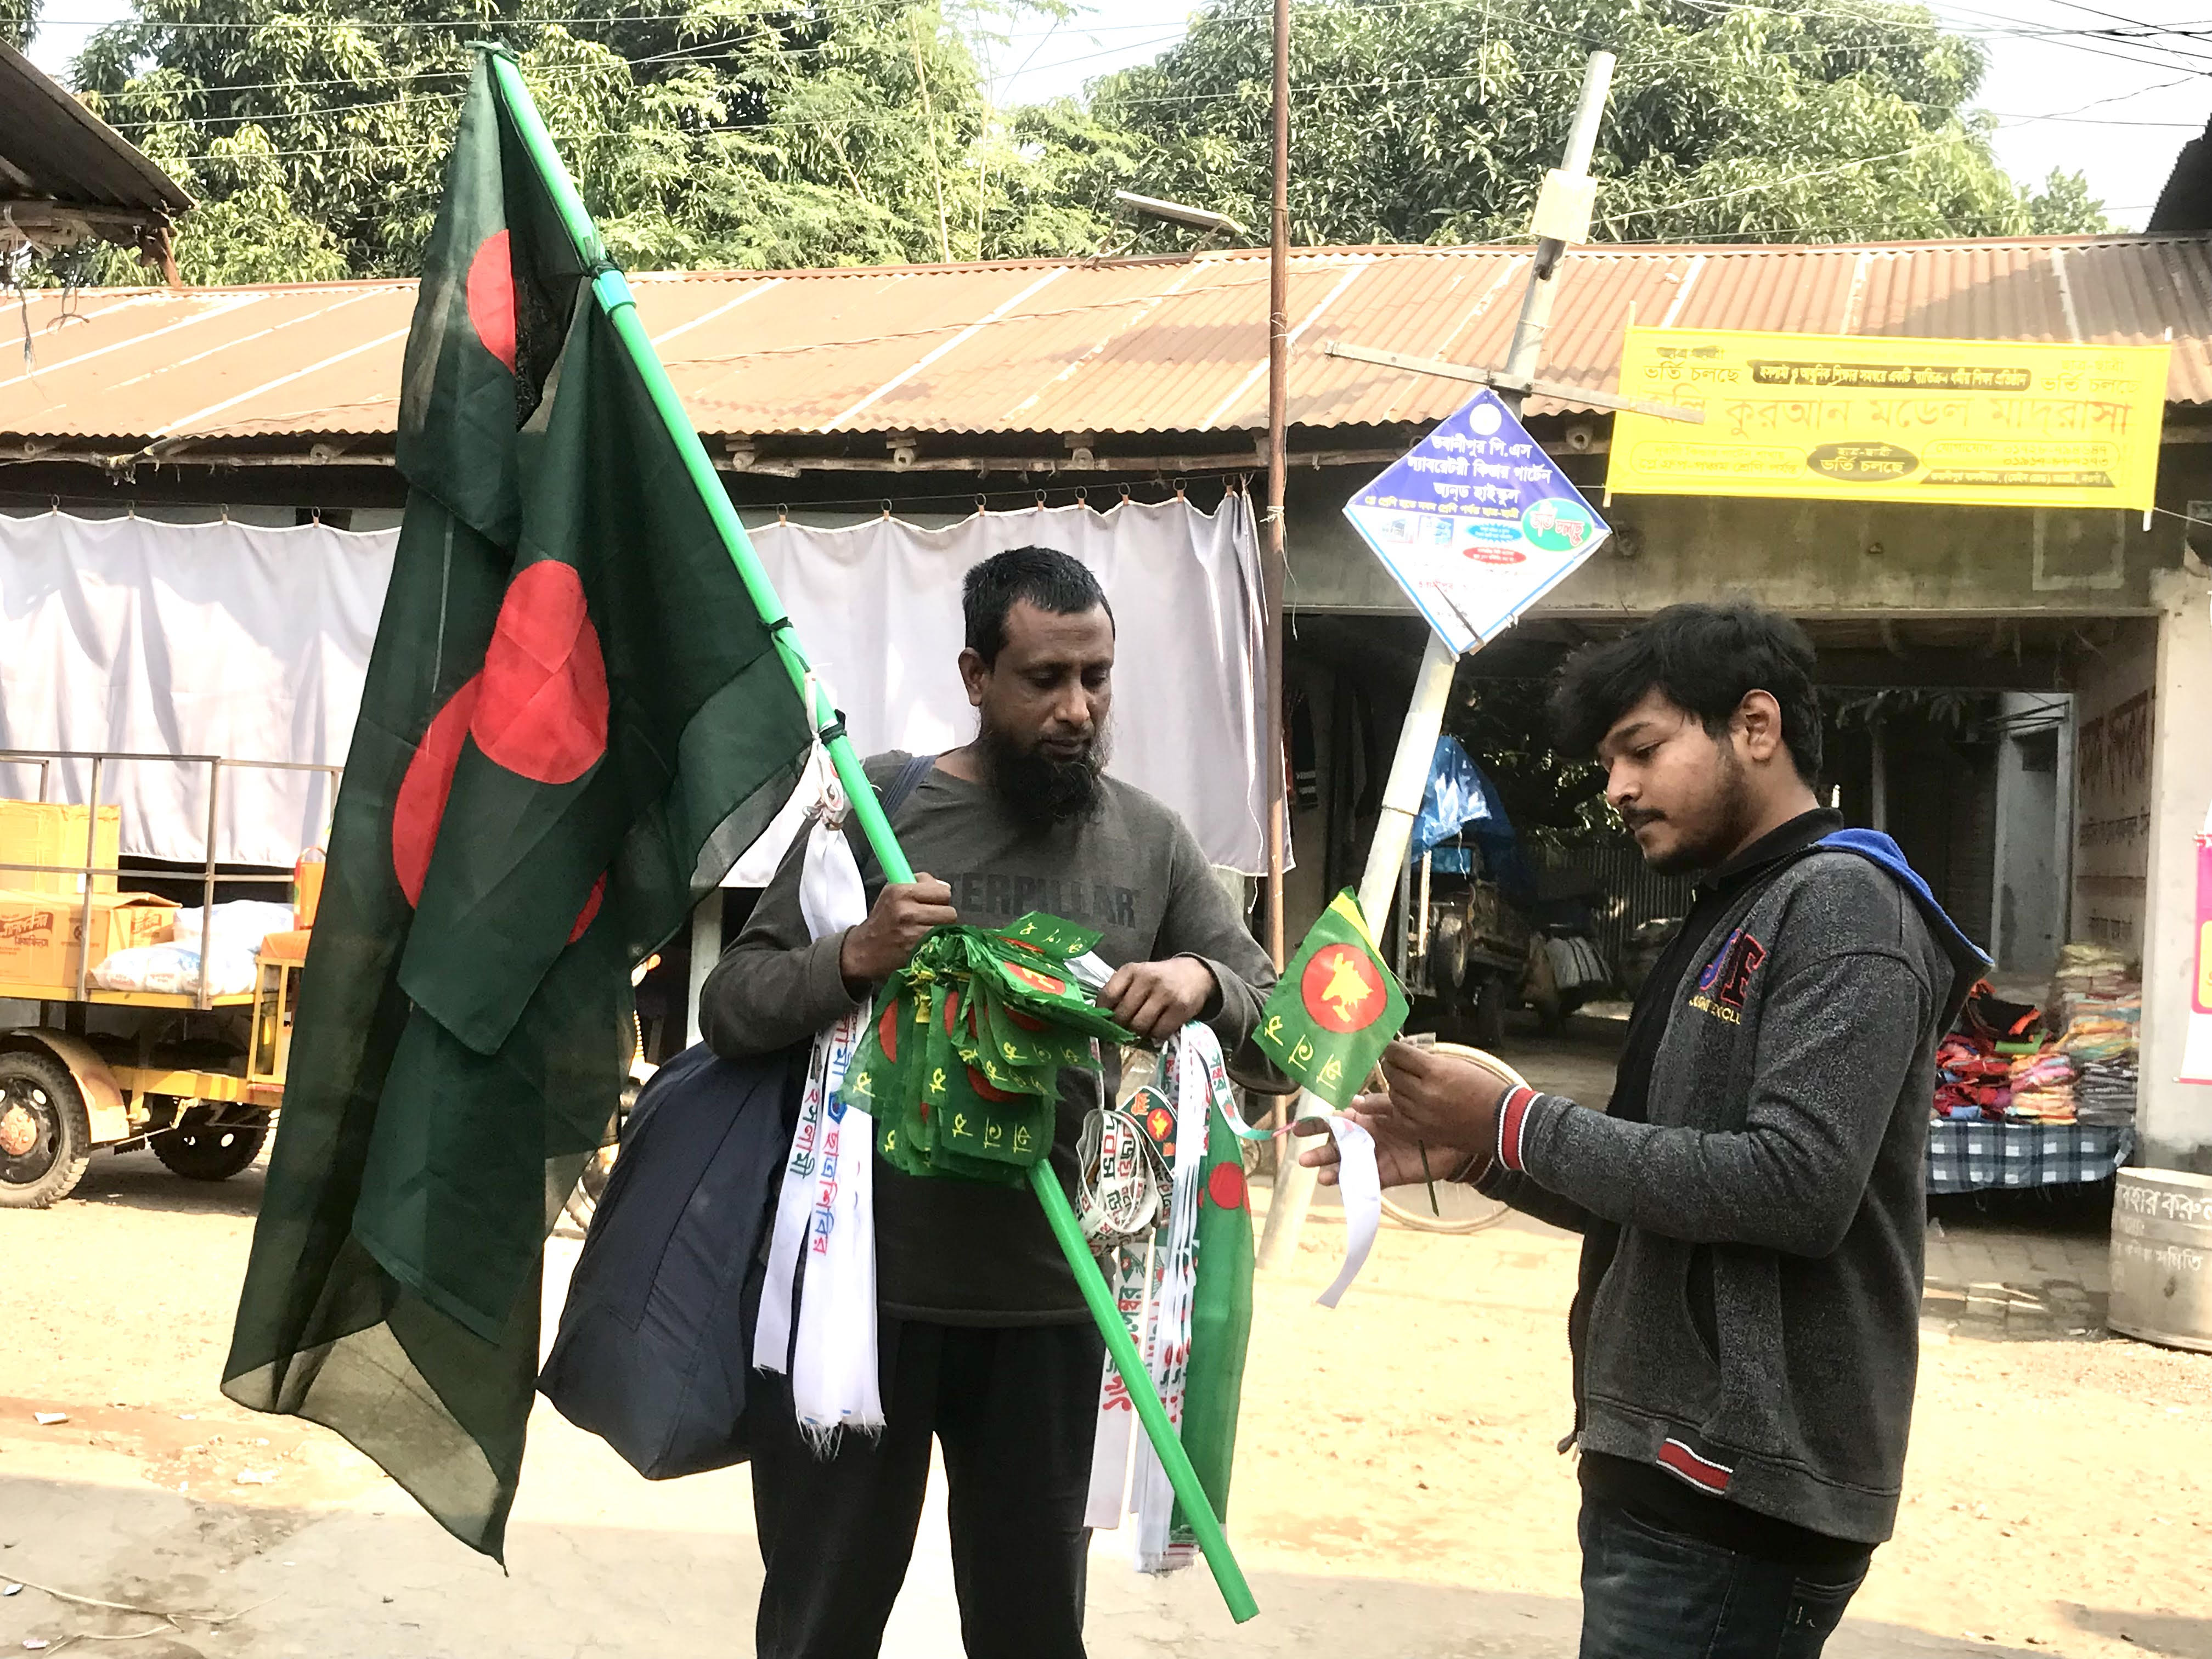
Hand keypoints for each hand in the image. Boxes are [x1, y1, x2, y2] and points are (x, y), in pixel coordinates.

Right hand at [838, 875, 956, 986]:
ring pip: (947, 929)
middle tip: (930, 919)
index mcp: (900, 892)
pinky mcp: (916, 951)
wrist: (864, 950)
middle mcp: (906, 911)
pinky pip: (940, 944)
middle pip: (950, 912)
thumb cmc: (883, 920)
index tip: (933, 902)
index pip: (943, 892)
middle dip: (943, 916)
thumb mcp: (893, 893)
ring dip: (941, 931)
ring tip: (927, 931)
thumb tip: (945, 886)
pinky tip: (926, 942)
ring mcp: (912, 933)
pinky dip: (937, 943)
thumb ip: (920, 884)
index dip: (940, 897)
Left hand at [1097, 957, 1216, 1041]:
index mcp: (1131, 970)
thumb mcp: (1138, 976)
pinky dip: (1156, 1036)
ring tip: (1141, 1030)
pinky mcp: (1181, 1007)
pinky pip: (1160, 1032)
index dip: (1102, 1014)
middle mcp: (1147, 979)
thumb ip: (1121, 992)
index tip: (1104, 1024)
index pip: (1107, 996)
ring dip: (1138, 1034)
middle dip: (1121, 1028)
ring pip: (1140, 1026)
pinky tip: (1157, 1029)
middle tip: (1124, 1032)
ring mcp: (1165, 993)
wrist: (1196, 973)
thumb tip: (1103, 1021)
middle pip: (1123, 1015)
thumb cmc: (1160, 978)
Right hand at [1292, 1105, 1475, 1189]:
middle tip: (1303, 1159)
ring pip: (1351, 1166)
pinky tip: (1345, 1187)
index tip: (1299, 1128)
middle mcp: (1368, 1140)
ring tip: (1321, 1176)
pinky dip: (1357, 1184)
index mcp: (1368, 1120)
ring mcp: (1377, 1158)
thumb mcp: (1400, 1106)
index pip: (1338, 1121)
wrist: (1454, 1137)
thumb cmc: (1425, 1116)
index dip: (1319, 1125)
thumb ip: (1378, 1106)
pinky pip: (1370, 1181)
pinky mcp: (1390, 1175)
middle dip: (1321, 1153)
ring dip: (1335, 1171)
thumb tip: (1353, 1101)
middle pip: (1339, 1147)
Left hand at [1363, 1040, 1511, 1148]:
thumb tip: (1406, 1055)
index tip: (1388, 1047)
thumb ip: (1429, 1061)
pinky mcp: (1423, 1132)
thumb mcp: (1457, 1064)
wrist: (1502, 1120)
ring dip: (1395, 1087)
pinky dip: (1392, 1110)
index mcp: (1435, 1071)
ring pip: (1393, 1095)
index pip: (1398, 1054)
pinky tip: (1390, 1104)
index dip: (1390, 1049)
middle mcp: (1425, 1093)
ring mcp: (1421, 1114)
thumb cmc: (1484, 1088)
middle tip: (1395, 1063)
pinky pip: (1396, 1119)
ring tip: (1401, 1083)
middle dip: (1392, 1066)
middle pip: (1392, 1074)